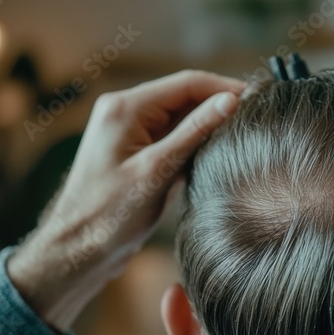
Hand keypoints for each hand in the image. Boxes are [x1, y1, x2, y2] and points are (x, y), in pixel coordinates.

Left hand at [8, 70, 244, 332]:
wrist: (75, 251)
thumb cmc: (107, 215)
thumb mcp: (157, 171)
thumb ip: (194, 132)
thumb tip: (230, 101)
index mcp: (124, 108)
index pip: (186, 83)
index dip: (224, 88)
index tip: (258, 98)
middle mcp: (125, 112)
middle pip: (185, 97)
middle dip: (219, 106)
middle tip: (256, 119)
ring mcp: (130, 133)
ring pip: (181, 119)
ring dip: (208, 127)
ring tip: (243, 138)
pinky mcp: (136, 153)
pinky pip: (172, 138)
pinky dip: (194, 144)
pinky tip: (216, 156)